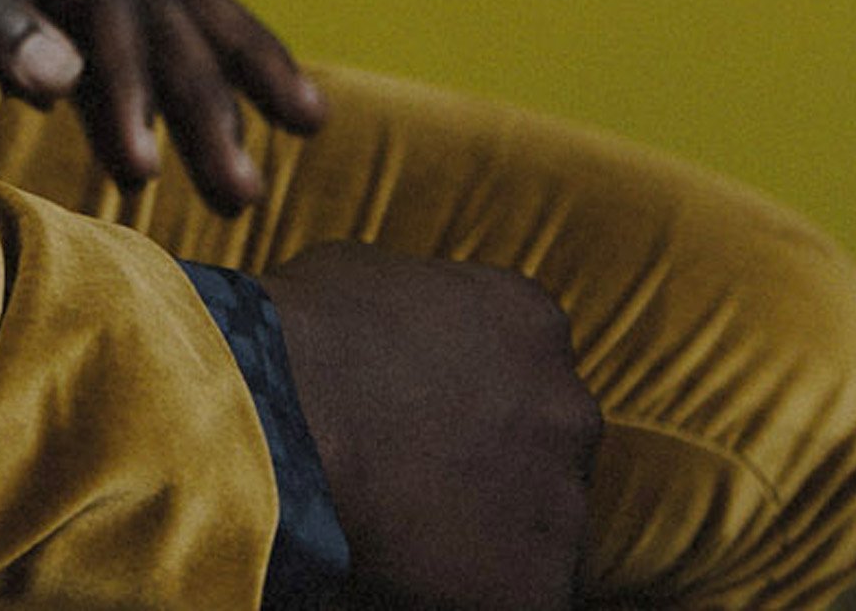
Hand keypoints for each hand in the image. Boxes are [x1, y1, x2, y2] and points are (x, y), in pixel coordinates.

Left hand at [0, 0, 324, 213]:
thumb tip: (67, 73)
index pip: (108, 0)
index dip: (137, 83)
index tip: (144, 171)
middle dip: (218, 84)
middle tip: (251, 184)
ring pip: (161, 3)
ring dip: (224, 68)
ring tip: (300, 126)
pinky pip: (120, 28)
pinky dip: (166, 70)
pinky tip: (182, 124)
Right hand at [266, 243, 600, 610]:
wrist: (288, 417)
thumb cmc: (310, 337)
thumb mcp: (371, 277)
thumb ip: (421, 305)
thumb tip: (404, 329)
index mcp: (531, 322)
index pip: (529, 365)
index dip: (479, 397)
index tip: (436, 418)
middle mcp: (567, 408)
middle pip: (547, 445)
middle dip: (499, 463)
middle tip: (426, 478)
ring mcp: (563, 499)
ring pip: (540, 525)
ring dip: (492, 531)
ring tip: (413, 527)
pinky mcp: (543, 584)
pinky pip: (522, 592)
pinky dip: (477, 590)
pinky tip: (419, 570)